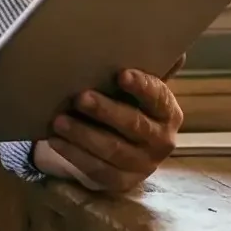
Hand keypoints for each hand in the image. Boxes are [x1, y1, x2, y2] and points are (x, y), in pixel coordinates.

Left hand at [35, 68, 182, 193]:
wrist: (124, 150)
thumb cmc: (129, 107)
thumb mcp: (138, 90)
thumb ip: (151, 70)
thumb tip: (175, 49)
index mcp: (168, 113)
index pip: (158, 98)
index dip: (142, 87)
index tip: (122, 74)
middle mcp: (161, 141)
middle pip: (134, 125)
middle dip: (106, 111)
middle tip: (80, 96)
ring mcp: (141, 165)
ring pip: (112, 150)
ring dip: (83, 134)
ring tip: (59, 120)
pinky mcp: (119, 182)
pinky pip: (96, 169)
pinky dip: (74, 154)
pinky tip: (55, 140)